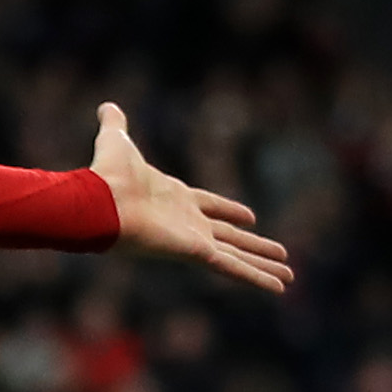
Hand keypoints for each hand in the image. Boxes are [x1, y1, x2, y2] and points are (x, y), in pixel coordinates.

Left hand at [92, 103, 291, 295]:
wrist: (102, 201)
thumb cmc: (109, 175)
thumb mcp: (117, 141)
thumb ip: (116, 125)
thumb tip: (106, 106)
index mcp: (175, 198)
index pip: (210, 206)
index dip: (230, 211)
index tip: (251, 218)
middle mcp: (187, 222)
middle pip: (230, 236)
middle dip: (255, 246)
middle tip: (280, 256)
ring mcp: (193, 239)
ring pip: (238, 256)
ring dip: (264, 266)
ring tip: (289, 278)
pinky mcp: (196, 252)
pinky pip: (233, 267)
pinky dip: (256, 277)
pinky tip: (278, 285)